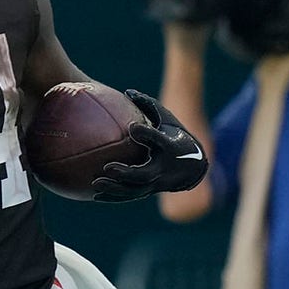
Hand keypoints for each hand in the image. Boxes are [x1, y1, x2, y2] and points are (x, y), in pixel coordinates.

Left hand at [91, 90, 207, 201]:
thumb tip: (128, 91)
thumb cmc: (175, 137)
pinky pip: (130, 196)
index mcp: (169, 147)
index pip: (158, 140)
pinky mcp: (149, 191)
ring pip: (135, 190)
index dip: (147, 134)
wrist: (193, 167)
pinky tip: (95, 195)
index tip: (132, 127)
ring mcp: (157, 183)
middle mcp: (163, 168)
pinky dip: (114, 197)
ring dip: (115, 189)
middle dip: (126, 173)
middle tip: (108, 167)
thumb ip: (149, 105)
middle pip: (144, 174)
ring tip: (96, 183)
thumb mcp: (167, 120)